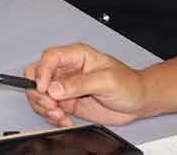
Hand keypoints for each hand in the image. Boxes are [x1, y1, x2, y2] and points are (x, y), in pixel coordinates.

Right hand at [24, 44, 145, 127]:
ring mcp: (65, 87)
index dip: (42, 72)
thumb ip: (79, 84)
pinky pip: (50, 108)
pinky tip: (64, 120)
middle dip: (39, 92)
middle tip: (51, 105)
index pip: (50, 58)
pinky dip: (52, 117)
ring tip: (59, 115)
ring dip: (44, 107)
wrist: (139, 102)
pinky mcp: (67, 102)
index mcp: (75, 56)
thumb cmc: (129, 84)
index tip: (44, 89)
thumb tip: (54, 88)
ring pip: (40, 94)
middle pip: (37, 75)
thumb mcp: (106, 81)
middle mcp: (67, 70)